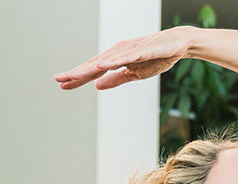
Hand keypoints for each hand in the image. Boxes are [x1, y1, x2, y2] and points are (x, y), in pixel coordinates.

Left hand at [54, 27, 190, 90]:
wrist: (178, 44)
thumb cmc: (156, 57)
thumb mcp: (135, 73)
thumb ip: (115, 79)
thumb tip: (96, 86)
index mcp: (115, 58)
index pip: (93, 70)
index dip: (78, 77)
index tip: (62, 84)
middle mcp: (117, 52)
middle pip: (95, 64)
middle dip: (77, 72)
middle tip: (58, 79)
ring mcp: (129, 50)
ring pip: (106, 61)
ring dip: (89, 68)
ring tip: (74, 75)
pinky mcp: (142, 50)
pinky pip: (125, 57)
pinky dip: (112, 61)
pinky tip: (101, 66)